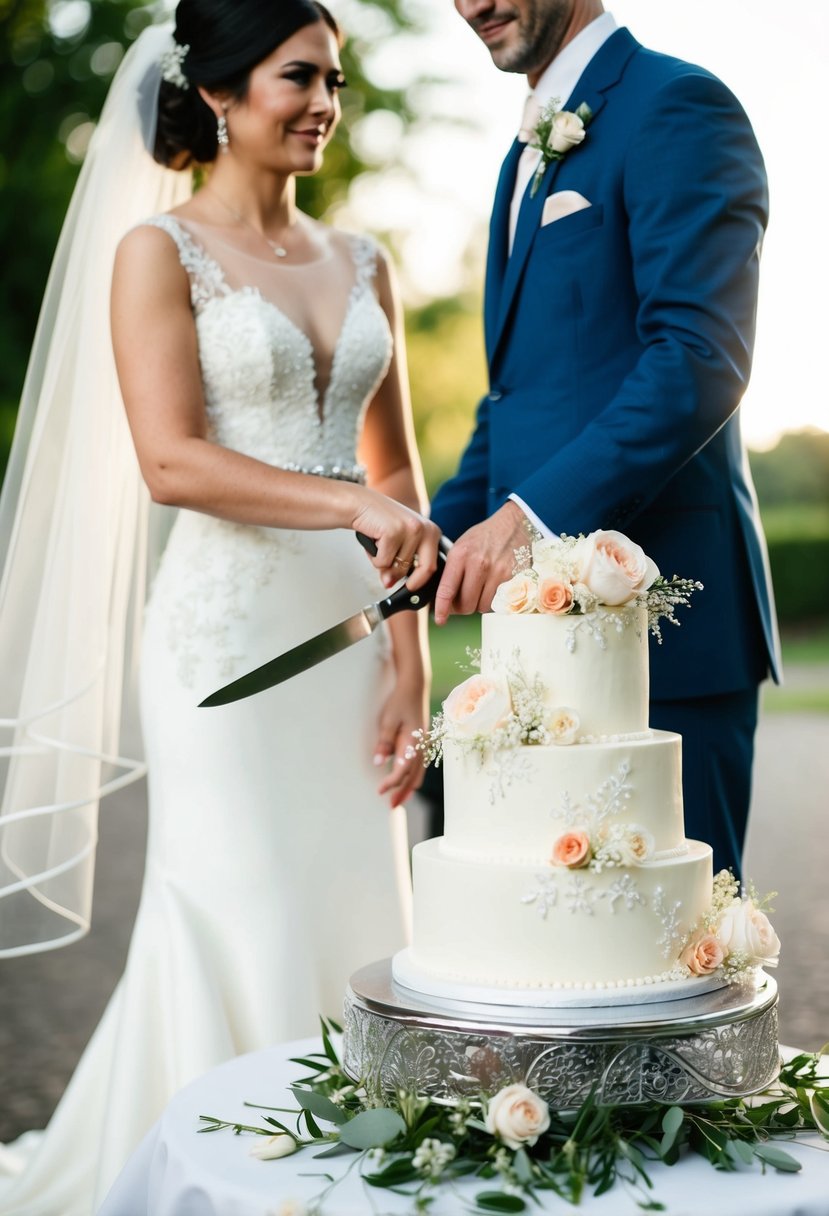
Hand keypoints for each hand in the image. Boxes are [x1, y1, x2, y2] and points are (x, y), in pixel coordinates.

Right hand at [351, 490, 440, 592]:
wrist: (359, 503)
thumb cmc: (379, 522)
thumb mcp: (398, 544)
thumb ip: (399, 564)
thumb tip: (390, 584)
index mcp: (431, 531)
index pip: (434, 564)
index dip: (422, 580)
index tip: (411, 587)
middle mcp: (425, 529)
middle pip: (426, 569)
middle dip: (412, 582)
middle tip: (394, 584)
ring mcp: (411, 530)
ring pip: (400, 567)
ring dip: (384, 565)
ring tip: (378, 547)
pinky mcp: (394, 533)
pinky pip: (384, 562)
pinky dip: (374, 558)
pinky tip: (373, 542)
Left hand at [373, 678, 428, 808]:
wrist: (414, 686)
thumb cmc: (399, 701)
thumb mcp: (388, 720)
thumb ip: (384, 742)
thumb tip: (379, 763)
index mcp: (413, 742)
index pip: (403, 769)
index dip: (391, 782)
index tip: (379, 791)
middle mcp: (421, 746)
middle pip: (413, 776)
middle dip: (402, 792)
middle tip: (391, 806)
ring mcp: (424, 744)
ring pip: (418, 773)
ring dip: (409, 787)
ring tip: (399, 800)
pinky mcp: (422, 742)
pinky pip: (419, 765)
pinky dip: (413, 777)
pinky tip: (408, 782)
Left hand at [433, 501, 527, 624]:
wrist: (515, 523)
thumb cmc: (485, 537)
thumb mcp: (462, 546)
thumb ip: (452, 571)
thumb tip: (442, 600)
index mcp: (461, 554)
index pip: (447, 590)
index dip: (441, 609)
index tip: (439, 620)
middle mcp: (479, 564)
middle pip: (466, 605)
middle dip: (463, 607)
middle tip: (464, 600)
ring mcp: (499, 572)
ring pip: (483, 607)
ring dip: (480, 603)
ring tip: (483, 589)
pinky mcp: (515, 578)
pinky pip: (501, 603)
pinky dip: (495, 601)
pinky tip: (496, 588)